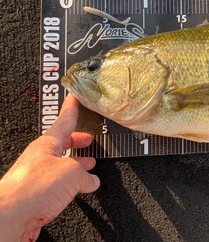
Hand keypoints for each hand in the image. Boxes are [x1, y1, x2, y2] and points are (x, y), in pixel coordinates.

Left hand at [0, 94, 99, 241]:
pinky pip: (57, 184)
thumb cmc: (31, 189)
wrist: (9, 217)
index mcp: (46, 144)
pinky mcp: (35, 195)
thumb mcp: (72, 173)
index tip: (74, 98)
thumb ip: (86, 174)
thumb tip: (91, 179)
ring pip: (60, 165)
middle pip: (62, 144)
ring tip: (88, 166)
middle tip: (88, 138)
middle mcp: (39, 158)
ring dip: (75, 164)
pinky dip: (71, 185)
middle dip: (77, 141)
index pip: (63, 120)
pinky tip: (80, 190)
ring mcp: (36, 176)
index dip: (72, 108)